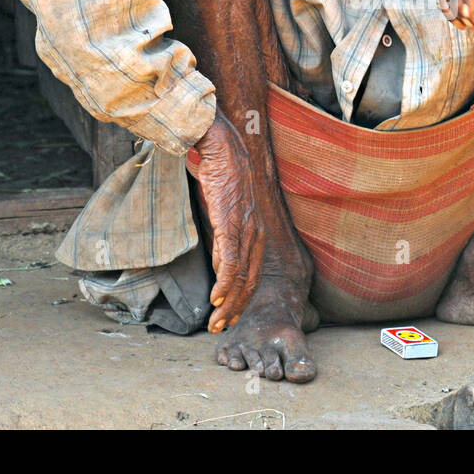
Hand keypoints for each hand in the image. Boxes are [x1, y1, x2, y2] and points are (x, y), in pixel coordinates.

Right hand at [190, 113, 264, 332]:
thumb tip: (219, 263)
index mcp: (256, 231)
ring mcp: (244, 228)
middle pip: (251, 281)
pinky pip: (229, 259)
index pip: (254, 274)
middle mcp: (255, 232)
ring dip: (229, 303)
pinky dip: (224, 282)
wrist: (221, 145)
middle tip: (221, 328)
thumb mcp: (224, 212)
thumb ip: (224, 238)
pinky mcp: (230, 221)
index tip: (231, 316)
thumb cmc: (222, 175)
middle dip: (237, 308)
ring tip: (217, 322)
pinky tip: (217, 298)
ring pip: (241, 276)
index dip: (244, 298)